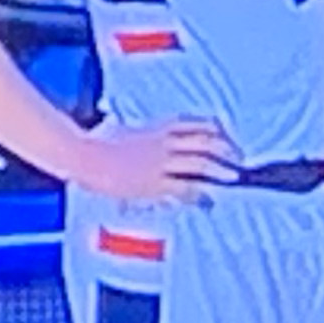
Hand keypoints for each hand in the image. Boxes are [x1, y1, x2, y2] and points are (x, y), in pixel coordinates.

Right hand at [70, 119, 239, 204]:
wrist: (84, 157)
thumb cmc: (97, 145)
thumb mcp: (120, 130)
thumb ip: (133, 131)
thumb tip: (125, 127)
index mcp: (156, 129)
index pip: (194, 124)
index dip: (214, 129)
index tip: (226, 135)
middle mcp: (163, 143)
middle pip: (203, 141)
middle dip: (225, 149)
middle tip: (238, 157)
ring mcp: (160, 163)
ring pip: (199, 163)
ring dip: (219, 169)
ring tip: (233, 176)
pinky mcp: (154, 183)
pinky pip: (184, 187)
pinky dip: (198, 192)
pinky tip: (207, 198)